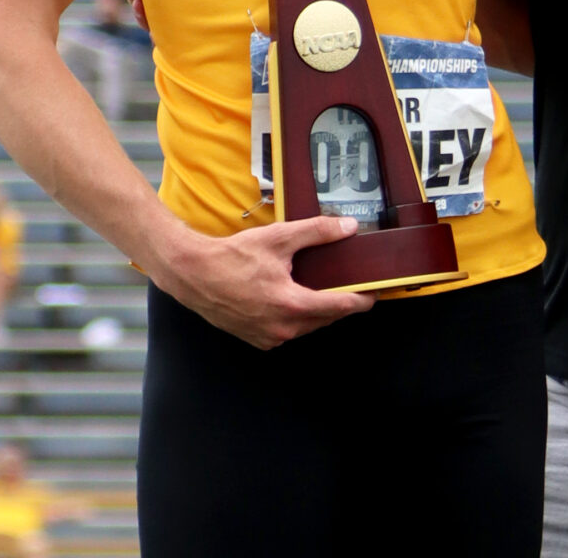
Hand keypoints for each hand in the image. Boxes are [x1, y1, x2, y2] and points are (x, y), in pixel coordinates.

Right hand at [154, 219, 374, 349]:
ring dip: (316, 311)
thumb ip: (317, 232)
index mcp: (291, 305)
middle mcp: (282, 328)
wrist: (193, 273)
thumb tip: (348, 227)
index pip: (340, 307)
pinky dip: (295, 318)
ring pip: (307, 327)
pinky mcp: (257, 340)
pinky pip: (287, 331)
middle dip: (339, 303)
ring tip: (320, 290)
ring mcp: (268, 337)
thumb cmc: (231, 257)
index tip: (374, 293)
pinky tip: (291, 300)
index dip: (361, 300)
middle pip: (325, 318)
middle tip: (348, 286)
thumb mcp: (278, 238)